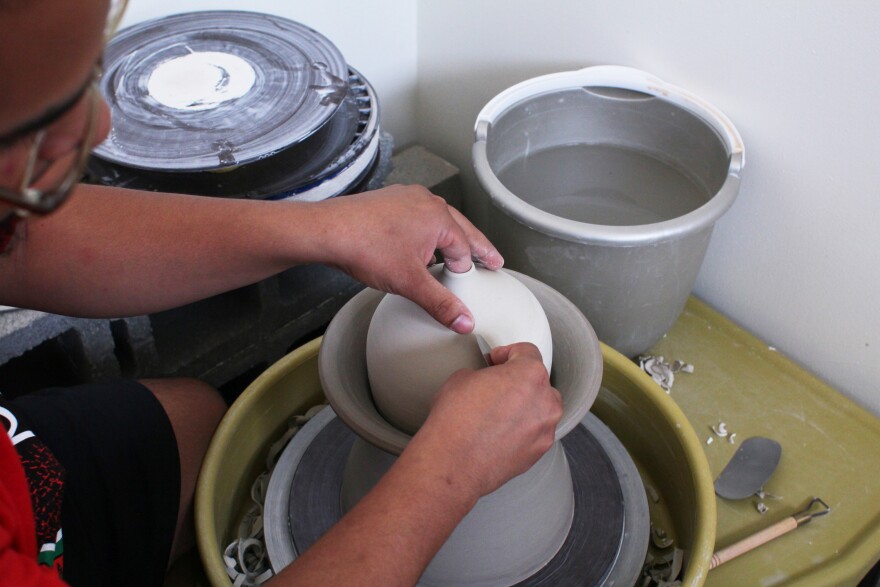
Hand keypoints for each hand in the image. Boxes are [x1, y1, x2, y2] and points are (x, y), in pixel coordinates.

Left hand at [313, 184, 502, 332]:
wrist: (327, 230)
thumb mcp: (410, 283)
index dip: (465, 273)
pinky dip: (424, 232)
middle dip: (475, 247)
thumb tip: (464, 321)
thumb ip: (441, 304)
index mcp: (439, 217)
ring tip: (453, 255)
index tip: (475, 281)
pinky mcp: (389, 201)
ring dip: (447, 239)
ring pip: (437, 221)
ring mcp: (406, 198)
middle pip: (460, 229)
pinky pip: (416, 217)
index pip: (464, 251)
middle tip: (491, 259)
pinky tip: (416, 245)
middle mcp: (426, 202)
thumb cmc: (365, 246)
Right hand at [409, 342, 562, 498]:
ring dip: (523, 406)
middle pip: (538, 381)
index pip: (527, 352)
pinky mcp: (539, 451)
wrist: (453, 463)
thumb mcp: (462, 378)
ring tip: (498, 413)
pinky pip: (535, 432)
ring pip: (539, 409)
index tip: (498, 360)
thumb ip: (484, 374)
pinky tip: (499, 432)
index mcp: (530, 374)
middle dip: (518, 382)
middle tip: (496, 386)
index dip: (508, 353)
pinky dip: (522, 429)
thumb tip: (484, 380)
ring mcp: (545, 428)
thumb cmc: (456, 422)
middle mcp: (545, 401)